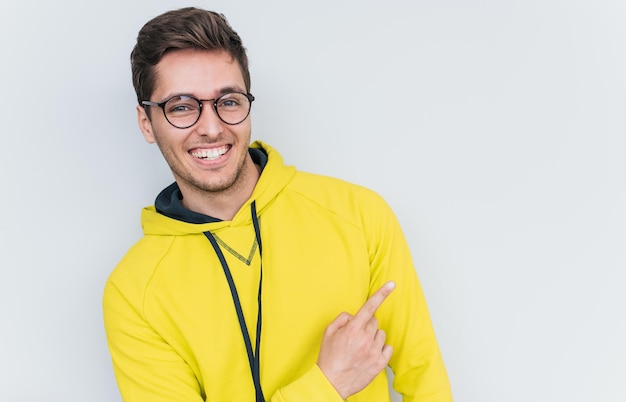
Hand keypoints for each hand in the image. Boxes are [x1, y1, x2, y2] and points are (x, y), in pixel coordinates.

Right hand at [316, 281, 395, 398]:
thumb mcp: (328, 333)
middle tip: (355, 336)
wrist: (331, 382)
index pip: (369, 307)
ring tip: (361, 347)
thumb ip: (342, 318)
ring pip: (381, 334)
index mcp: (353, 329)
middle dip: (366, 325)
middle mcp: (365, 339)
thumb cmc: (329, 358)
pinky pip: (388, 348)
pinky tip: (369, 354)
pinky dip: (380, 349)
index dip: (382, 293)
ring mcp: (374, 351)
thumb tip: (353, 316)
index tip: (392, 284)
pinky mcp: (380, 363)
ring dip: (373, 337)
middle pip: (374, 322)